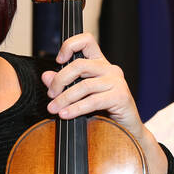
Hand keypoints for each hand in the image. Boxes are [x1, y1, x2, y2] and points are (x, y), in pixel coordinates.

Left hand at [43, 33, 167, 173]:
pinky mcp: (120, 96)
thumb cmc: (104, 113)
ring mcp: (117, 81)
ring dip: (64, 98)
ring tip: (54, 109)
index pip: (86, 41)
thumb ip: (64, 84)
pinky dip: (76, 109)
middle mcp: (110, 69)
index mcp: (100, 64)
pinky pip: (93, 101)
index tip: (59, 60)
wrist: (128, 132)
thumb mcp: (80, 96)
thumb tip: (46, 76)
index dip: (70, 45)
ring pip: (83, 85)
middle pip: (79, 64)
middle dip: (60, 80)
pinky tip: (65, 115)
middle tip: (51, 95)